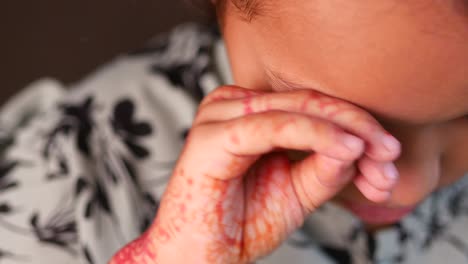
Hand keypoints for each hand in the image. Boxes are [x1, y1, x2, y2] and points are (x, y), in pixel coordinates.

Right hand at [110, 86, 400, 263]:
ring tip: (379, 155)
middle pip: (308, 101)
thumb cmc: (243, 223)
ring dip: (342, 130)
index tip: (390, 154)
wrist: (202, 256)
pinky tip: (348, 150)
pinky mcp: (213, 136)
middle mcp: (233, 105)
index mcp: (249, 112)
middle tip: (391, 154)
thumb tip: (359, 145)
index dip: (356, 123)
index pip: (312, 104)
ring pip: (295, 109)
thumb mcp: (299, 191)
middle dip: (357, 127)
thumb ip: (327, 166)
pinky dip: (315, 136)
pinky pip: (274, 126)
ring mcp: (220, 116)